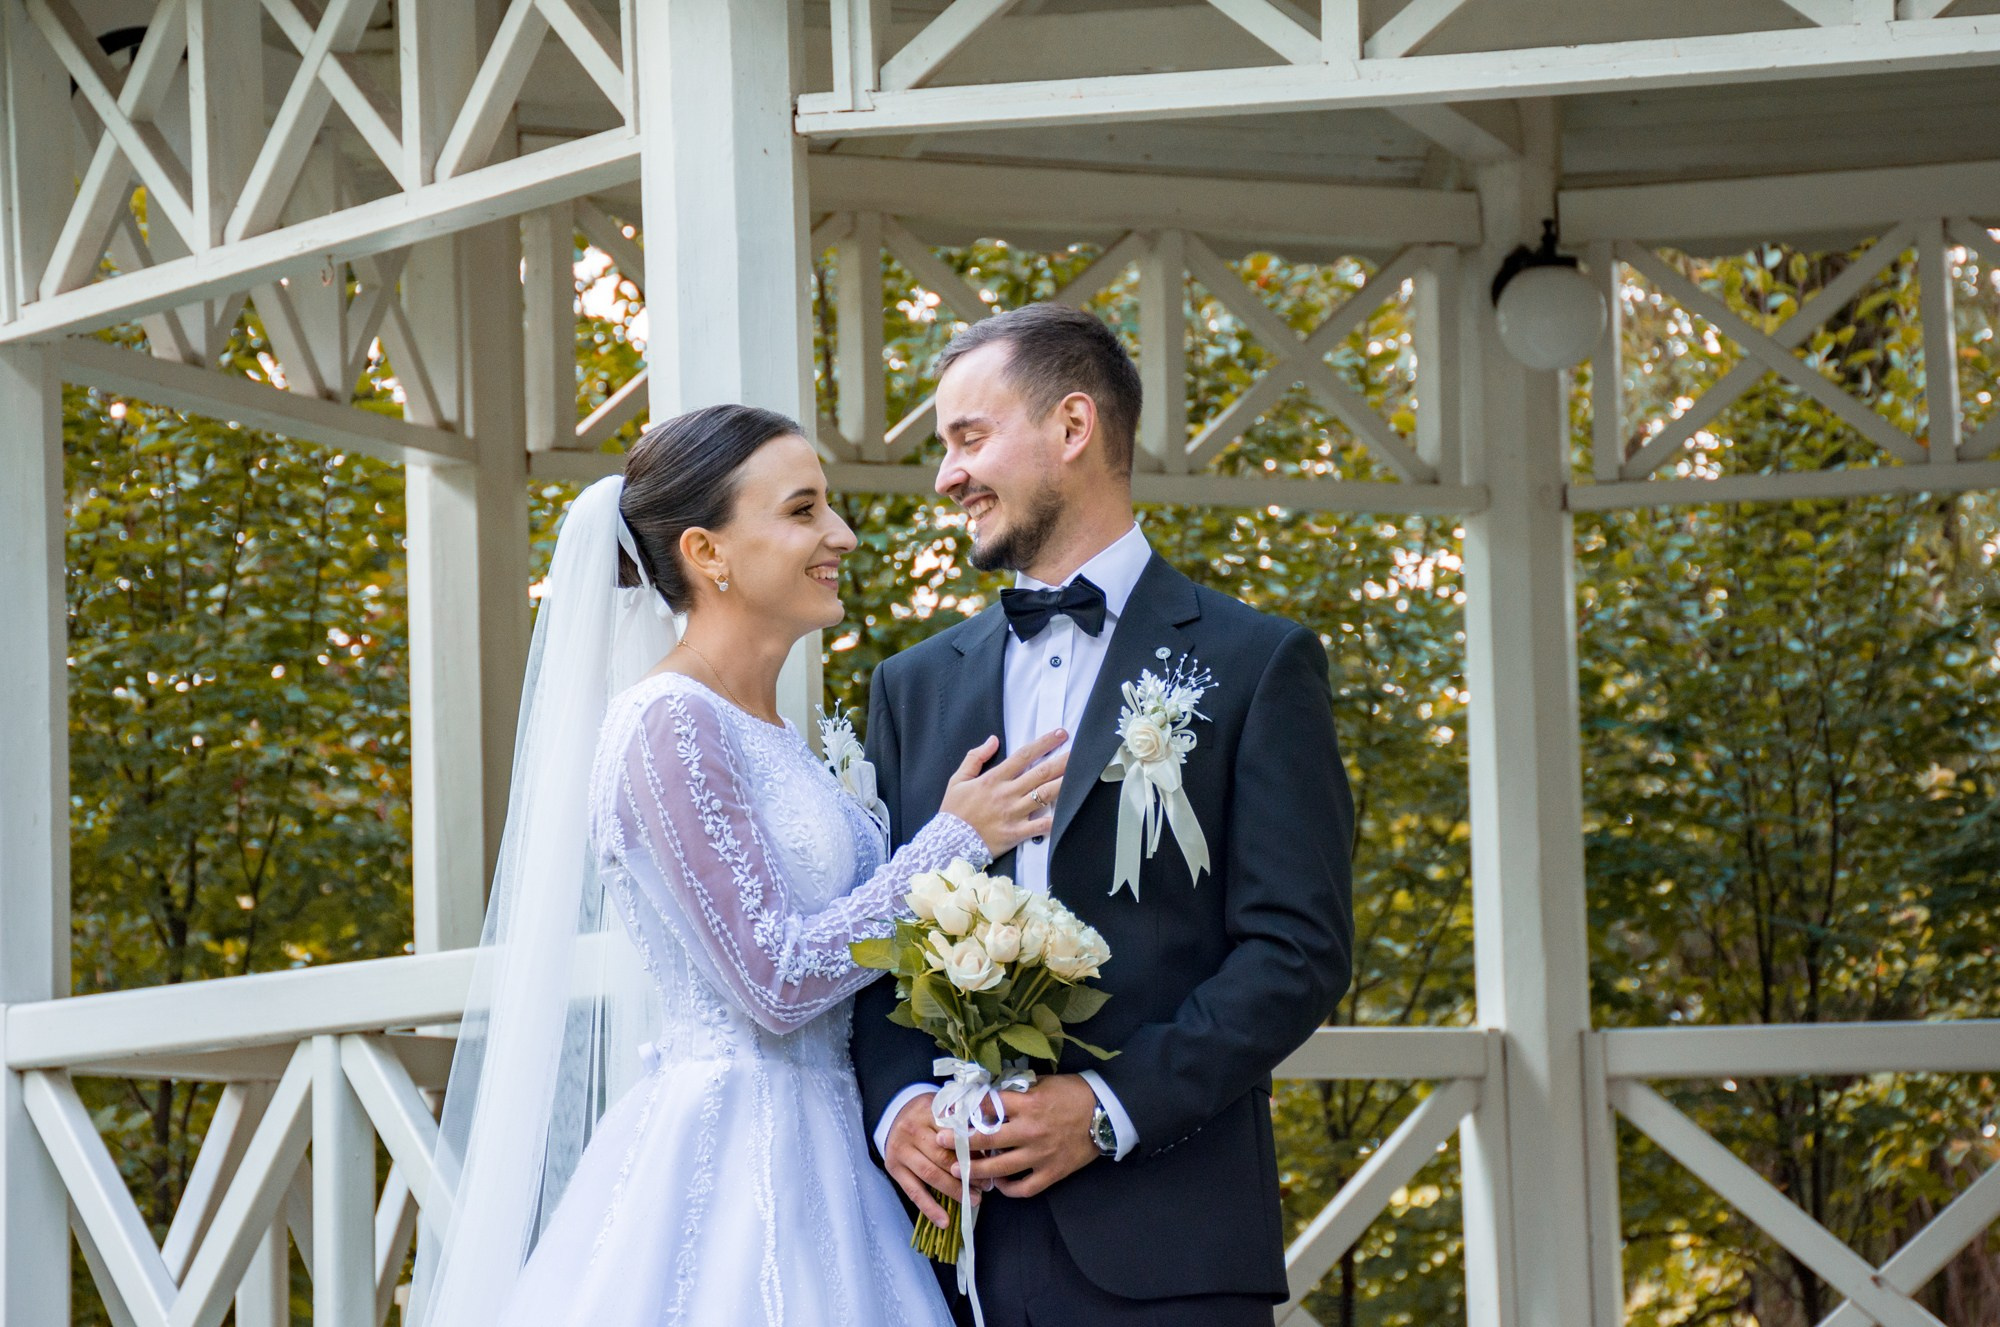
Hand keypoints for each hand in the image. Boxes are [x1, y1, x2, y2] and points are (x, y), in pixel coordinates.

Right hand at [883, 1092, 976, 1228]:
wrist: (893, 1115)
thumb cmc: (926, 1115)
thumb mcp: (943, 1109)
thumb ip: (962, 1125)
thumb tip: (987, 1152)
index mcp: (928, 1112)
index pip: (955, 1134)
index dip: (974, 1151)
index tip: (990, 1165)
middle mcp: (912, 1130)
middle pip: (943, 1156)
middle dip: (968, 1174)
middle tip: (986, 1186)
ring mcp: (901, 1150)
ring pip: (931, 1175)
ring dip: (954, 1191)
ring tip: (974, 1200)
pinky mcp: (894, 1169)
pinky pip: (913, 1192)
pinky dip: (930, 1209)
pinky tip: (944, 1221)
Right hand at [939, 729, 1068, 856]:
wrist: (948, 843)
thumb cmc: (953, 812)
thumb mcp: (957, 780)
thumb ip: (974, 758)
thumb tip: (993, 740)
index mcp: (993, 779)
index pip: (1023, 756)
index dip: (1044, 743)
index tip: (1060, 734)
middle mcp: (1007, 794)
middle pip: (1040, 773)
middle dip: (1062, 760)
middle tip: (1080, 751)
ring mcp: (1014, 813)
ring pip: (1045, 795)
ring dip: (1064, 783)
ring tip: (1081, 775)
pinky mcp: (1017, 833)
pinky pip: (1041, 826)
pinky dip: (1055, 820)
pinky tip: (1070, 812)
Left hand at [941, 1073, 1100, 1199]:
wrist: (1106, 1112)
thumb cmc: (1074, 1093)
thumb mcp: (1044, 1082)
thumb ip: (1017, 1090)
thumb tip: (991, 1093)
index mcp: (1028, 1104)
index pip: (988, 1106)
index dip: (965, 1109)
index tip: (949, 1112)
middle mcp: (1030, 1130)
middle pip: (986, 1139)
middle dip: (959, 1141)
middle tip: (939, 1142)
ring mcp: (1041, 1154)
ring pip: (1000, 1167)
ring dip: (976, 1169)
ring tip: (959, 1170)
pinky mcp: (1052, 1172)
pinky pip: (1025, 1187)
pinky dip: (1009, 1189)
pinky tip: (998, 1185)